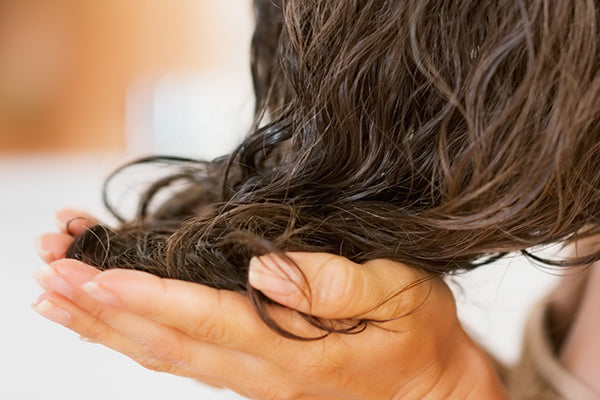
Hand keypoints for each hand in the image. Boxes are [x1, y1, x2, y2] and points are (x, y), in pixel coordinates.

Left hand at [33, 209, 507, 399]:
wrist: (427, 387)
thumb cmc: (415, 333)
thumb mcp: (398, 294)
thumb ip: (333, 282)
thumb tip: (264, 266)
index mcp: (293, 352)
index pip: (204, 320)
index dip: (147, 297)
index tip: (94, 273)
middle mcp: (260, 373)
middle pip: (165, 343)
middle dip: (101, 310)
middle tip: (49, 274)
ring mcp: (250, 379)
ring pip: (162, 356)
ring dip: (105, 326)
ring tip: (55, 297)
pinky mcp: (249, 374)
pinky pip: (180, 359)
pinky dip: (135, 337)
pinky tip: (109, 321)